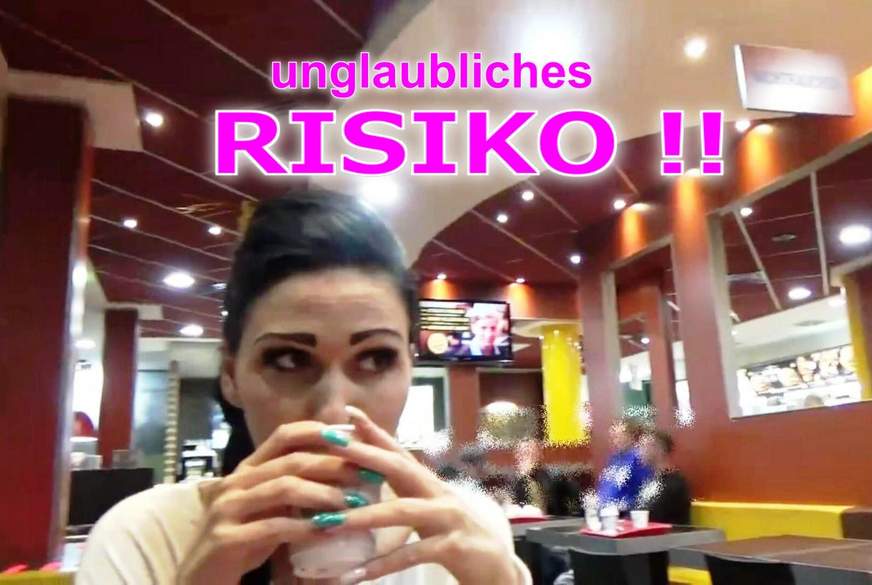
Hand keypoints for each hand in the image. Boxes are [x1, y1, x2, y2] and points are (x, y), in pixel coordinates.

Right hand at [177, 422, 361, 584]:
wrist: (198, 580)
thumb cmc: (241, 544)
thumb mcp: (268, 511)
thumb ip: (293, 491)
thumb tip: (343, 474)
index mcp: (246, 470)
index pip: (283, 436)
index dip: (318, 431)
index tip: (352, 436)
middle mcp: (235, 482)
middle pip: (291, 461)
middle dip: (333, 465)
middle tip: (366, 473)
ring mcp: (227, 509)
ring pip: (284, 488)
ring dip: (325, 494)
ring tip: (354, 502)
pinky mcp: (226, 538)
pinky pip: (274, 526)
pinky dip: (307, 527)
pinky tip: (330, 530)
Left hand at [324, 407, 526, 584]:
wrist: (496, 568)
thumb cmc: (453, 536)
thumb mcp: (428, 509)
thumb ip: (403, 492)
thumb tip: (366, 477)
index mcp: (428, 483)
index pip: (398, 451)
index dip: (375, 431)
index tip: (348, 412)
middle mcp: (438, 493)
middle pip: (399, 467)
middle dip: (364, 454)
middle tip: (331, 443)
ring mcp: (448, 517)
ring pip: (400, 511)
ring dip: (362, 517)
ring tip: (327, 522)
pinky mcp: (453, 546)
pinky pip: (412, 554)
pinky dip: (381, 565)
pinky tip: (354, 574)